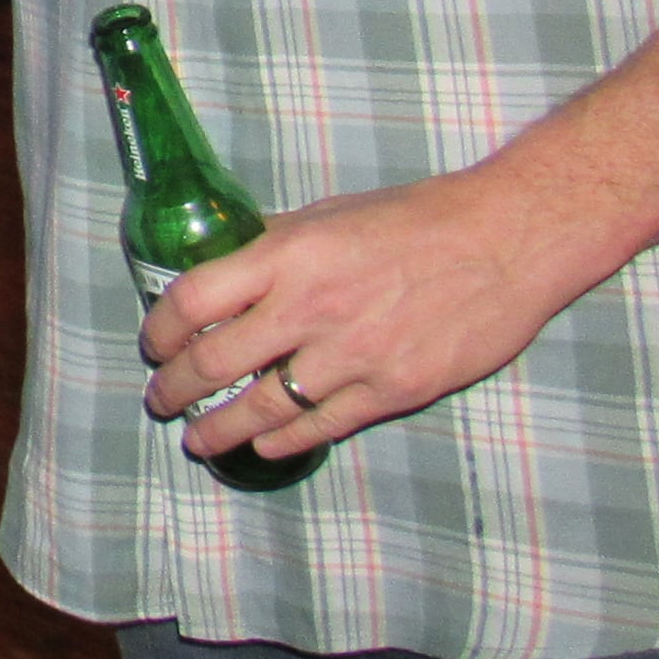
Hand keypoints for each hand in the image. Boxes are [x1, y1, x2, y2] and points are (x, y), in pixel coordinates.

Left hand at [138, 168, 583, 464]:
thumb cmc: (414, 219)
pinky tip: (262, 445)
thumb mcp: (328, 214)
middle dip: (175, 389)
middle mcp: (310, 307)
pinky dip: (281, 441)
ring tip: (198, 439)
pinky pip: (320, 427)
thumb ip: (273, 244)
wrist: (505, 241)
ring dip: (219, 429)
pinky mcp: (393, 391)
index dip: (162, 330)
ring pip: (262, 408)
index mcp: (287, 255)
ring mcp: (352, 355)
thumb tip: (222, 262)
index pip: (194, 300)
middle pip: (216, 363)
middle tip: (161, 399)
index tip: (153, 343)